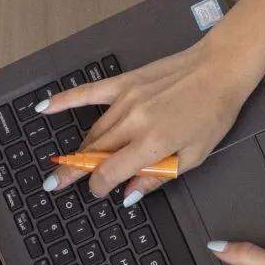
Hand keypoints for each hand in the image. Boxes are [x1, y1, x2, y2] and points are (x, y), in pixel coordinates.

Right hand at [37, 33, 255, 199]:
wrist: (220, 69)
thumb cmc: (213, 113)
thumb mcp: (193, 157)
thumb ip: (157, 178)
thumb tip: (129, 195)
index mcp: (151, 143)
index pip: (109, 172)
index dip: (98, 187)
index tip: (98, 192)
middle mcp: (133, 121)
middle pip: (93, 153)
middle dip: (74, 171)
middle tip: (57, 184)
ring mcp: (125, 99)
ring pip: (94, 131)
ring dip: (82, 149)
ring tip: (69, 162)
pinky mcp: (124, 82)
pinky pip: (88, 93)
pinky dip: (64, 101)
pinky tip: (44, 109)